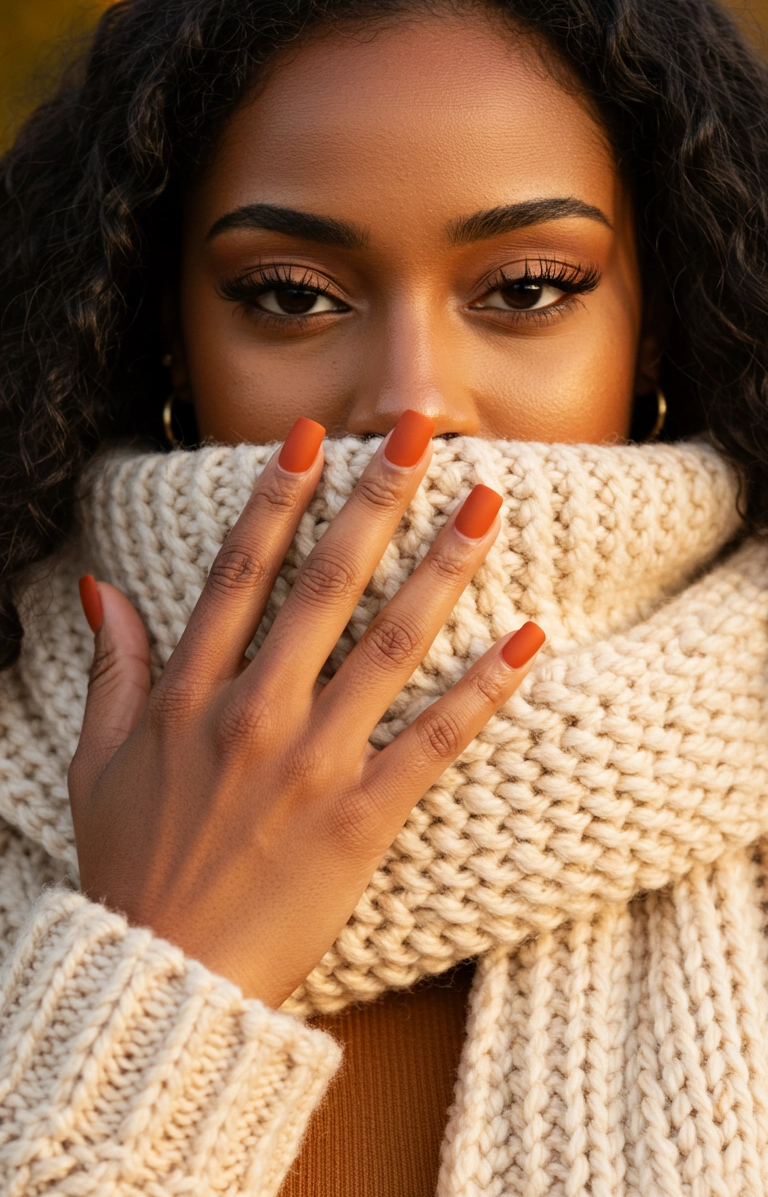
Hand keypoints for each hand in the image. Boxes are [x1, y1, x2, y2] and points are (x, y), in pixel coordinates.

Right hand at [69, 412, 544, 1008]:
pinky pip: (434, 740)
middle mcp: (255, 714)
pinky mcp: (361, 819)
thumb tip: (100, 585)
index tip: (312, 436)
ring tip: (487, 506)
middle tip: (419, 433)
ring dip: (442, 569)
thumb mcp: (99, 761)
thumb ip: (112, 667)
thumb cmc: (129, 869)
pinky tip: (530, 639)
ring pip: (389, 645)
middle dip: (375, 500)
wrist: (161, 980)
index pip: (241, 573)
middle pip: (326, 585)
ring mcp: (311, 764)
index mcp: (192, 696)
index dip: (278, 497)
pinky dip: (485, 688)